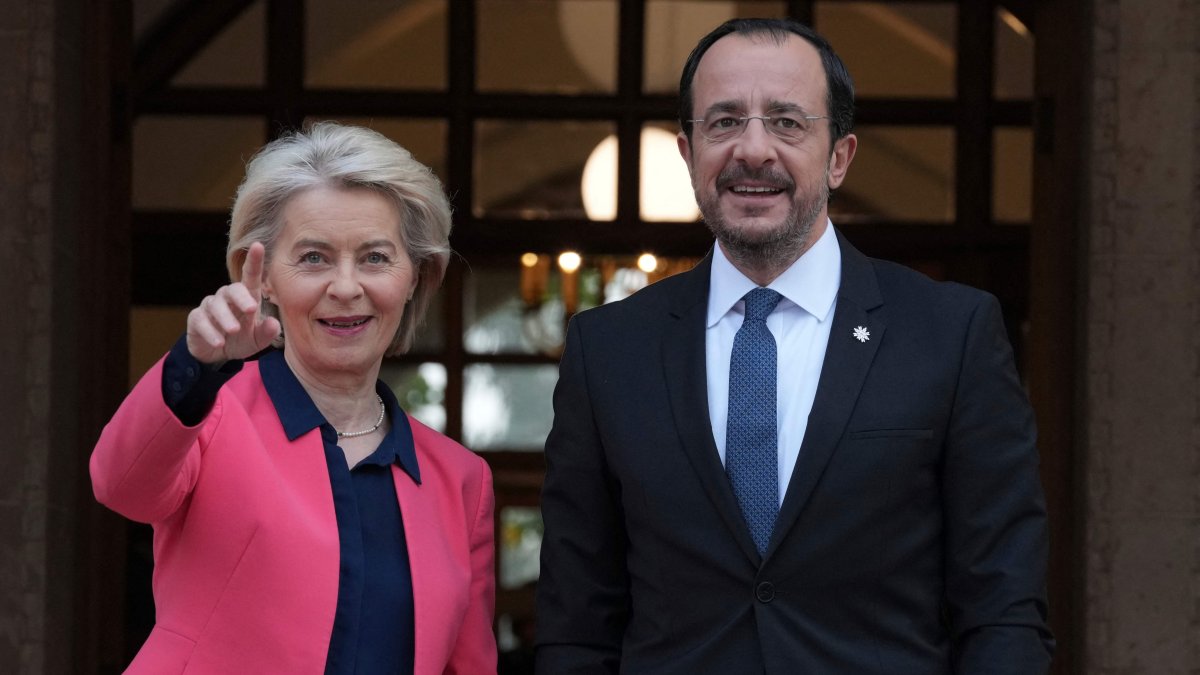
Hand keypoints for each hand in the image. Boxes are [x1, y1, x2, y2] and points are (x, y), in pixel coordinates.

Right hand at [186, 242, 281, 364]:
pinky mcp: (196, 318)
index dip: (254, 261)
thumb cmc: (242, 339)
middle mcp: (228, 298)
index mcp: (247, 298)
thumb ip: (267, 332)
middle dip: (241, 297)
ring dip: (225, 317)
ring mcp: (210, 307)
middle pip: (233, 289)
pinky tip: (219, 342)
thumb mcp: (257, 340)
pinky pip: (201, 320)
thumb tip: (274, 323)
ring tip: (234, 331)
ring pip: (215, 305)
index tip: (258, 245)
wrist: (218, 354)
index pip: (250, 276)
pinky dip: (210, 331)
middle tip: (251, 309)